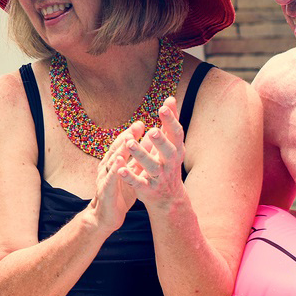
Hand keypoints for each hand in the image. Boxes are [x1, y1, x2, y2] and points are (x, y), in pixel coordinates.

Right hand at [89, 124, 141, 232]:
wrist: (105, 217)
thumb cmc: (120, 193)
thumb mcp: (131, 173)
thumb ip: (138, 158)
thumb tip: (149, 142)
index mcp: (114, 162)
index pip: (122, 145)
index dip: (131, 133)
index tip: (141, 123)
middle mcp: (107, 167)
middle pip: (116, 149)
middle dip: (127, 136)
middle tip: (138, 125)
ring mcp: (105, 178)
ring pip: (112, 161)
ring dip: (120, 149)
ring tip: (128, 139)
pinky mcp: (106, 191)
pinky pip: (110, 179)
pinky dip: (115, 169)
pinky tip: (120, 162)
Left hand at [115, 96, 187, 212]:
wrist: (168, 198)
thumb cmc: (167, 163)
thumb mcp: (171, 144)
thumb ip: (169, 122)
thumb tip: (170, 97)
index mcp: (176, 150)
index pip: (176, 134)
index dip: (171, 120)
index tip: (164, 106)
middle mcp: (170, 163)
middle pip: (167, 152)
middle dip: (160, 141)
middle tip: (152, 130)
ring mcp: (159, 177)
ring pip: (151, 166)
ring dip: (141, 155)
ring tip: (130, 143)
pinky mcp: (147, 189)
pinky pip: (138, 182)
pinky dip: (129, 176)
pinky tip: (119, 168)